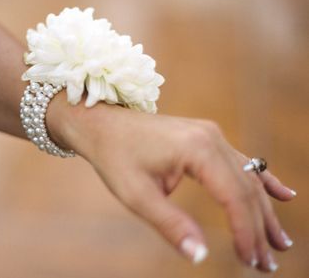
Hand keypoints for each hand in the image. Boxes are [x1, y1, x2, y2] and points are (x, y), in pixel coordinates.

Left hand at [48, 93, 295, 271]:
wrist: (103, 124)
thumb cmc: (116, 157)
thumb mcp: (137, 195)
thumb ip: (170, 225)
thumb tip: (198, 256)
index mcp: (197, 150)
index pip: (234, 197)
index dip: (245, 232)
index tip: (250, 261)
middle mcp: (211, 138)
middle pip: (246, 188)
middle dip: (258, 227)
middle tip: (267, 264)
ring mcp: (211, 135)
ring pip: (247, 177)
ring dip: (263, 210)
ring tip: (280, 242)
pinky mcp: (206, 137)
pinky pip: (241, 161)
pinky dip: (261, 180)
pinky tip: (284, 194)